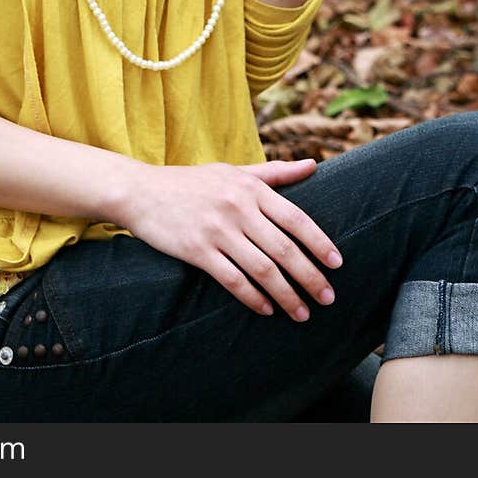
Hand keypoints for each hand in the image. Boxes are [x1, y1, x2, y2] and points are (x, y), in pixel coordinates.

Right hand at [118, 157, 341, 320]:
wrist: (141, 191)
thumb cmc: (191, 182)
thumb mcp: (233, 171)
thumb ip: (274, 173)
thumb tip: (312, 165)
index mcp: (250, 188)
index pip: (296, 218)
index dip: (320, 243)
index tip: (337, 265)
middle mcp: (237, 207)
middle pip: (284, 248)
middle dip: (310, 277)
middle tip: (327, 298)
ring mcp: (217, 230)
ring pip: (262, 269)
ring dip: (287, 294)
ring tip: (302, 312)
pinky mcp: (197, 250)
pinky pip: (232, 280)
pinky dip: (253, 297)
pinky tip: (266, 309)